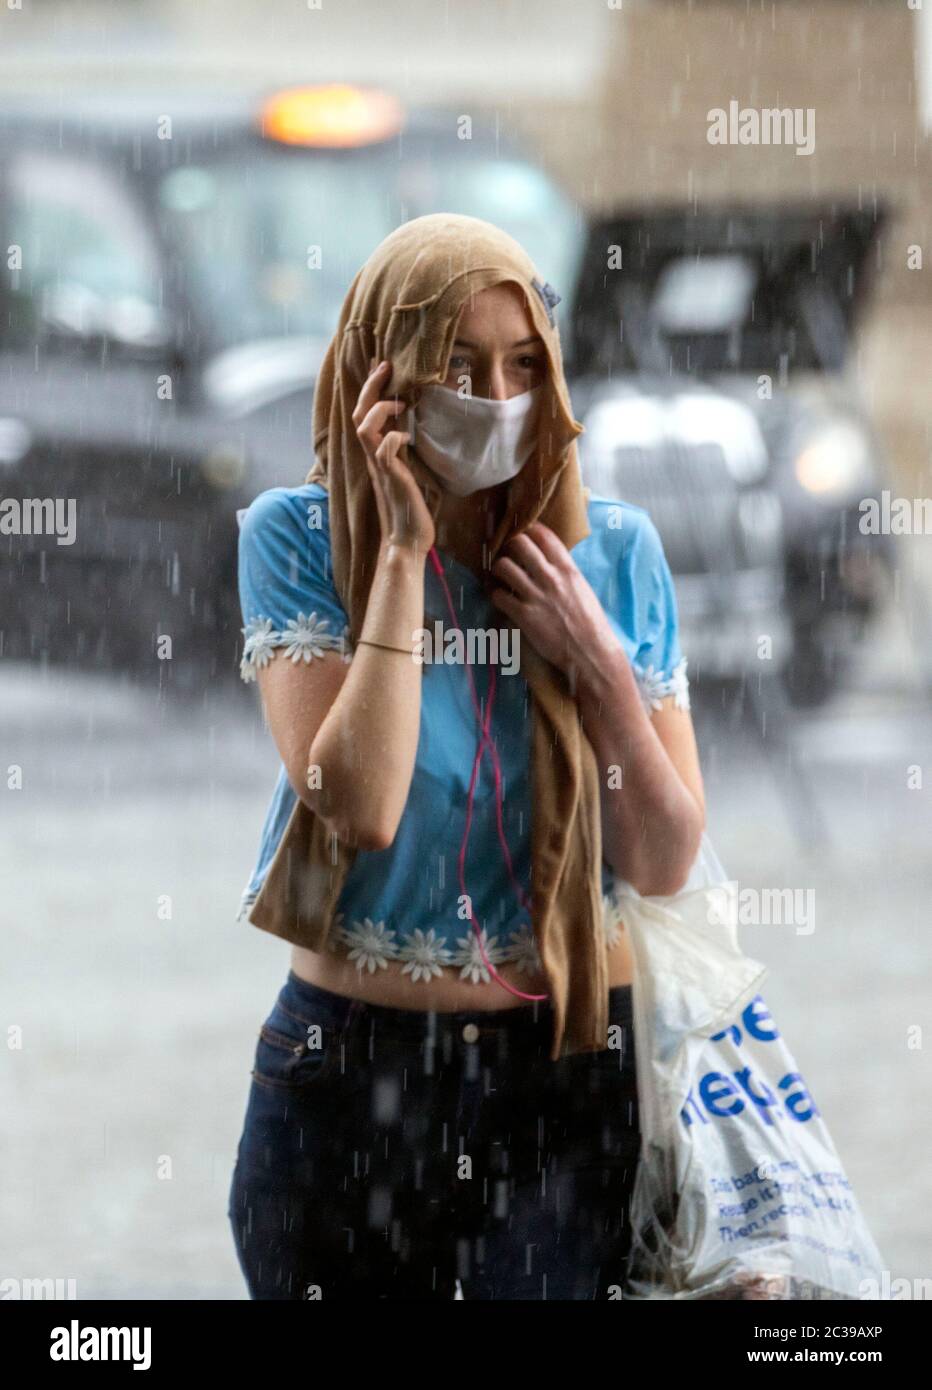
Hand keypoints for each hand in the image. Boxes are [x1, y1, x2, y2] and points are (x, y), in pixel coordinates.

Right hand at [354, 359, 435, 552]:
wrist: (407, 542)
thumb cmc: (411, 511)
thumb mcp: (409, 474)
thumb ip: (406, 455)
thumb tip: (415, 432)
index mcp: (376, 455)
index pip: (364, 415)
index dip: (370, 390)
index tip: (383, 368)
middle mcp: (373, 458)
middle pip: (358, 414)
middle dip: (371, 386)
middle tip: (386, 366)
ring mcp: (379, 467)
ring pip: (364, 427)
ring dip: (380, 408)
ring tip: (401, 403)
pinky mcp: (390, 478)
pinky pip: (385, 449)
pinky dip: (395, 437)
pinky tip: (408, 437)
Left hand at [488, 521, 616, 683]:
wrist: (590, 652)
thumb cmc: (590, 622)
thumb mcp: (582, 588)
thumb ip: (565, 573)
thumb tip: (549, 562)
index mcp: (568, 569)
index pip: (543, 535)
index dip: (529, 530)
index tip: (523, 533)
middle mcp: (550, 578)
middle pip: (519, 544)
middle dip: (510, 546)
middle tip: (508, 554)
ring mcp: (535, 596)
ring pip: (503, 566)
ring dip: (498, 570)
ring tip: (500, 576)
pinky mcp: (523, 616)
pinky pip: (498, 596)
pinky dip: (496, 595)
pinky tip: (500, 598)